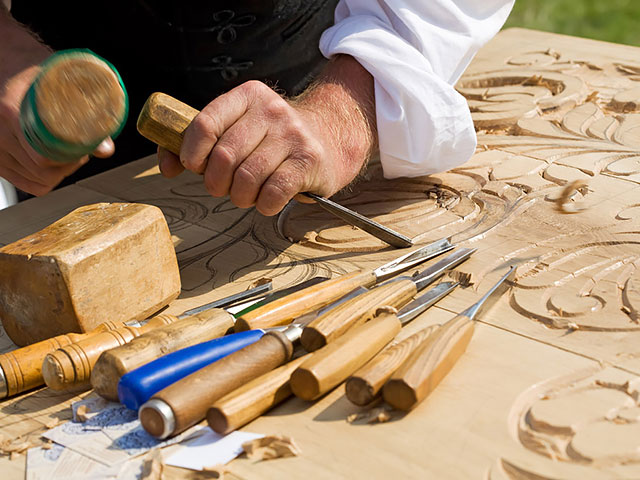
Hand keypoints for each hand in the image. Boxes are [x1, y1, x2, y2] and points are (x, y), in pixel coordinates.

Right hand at [0, 11, 113, 195]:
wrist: (5, 59)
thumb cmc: (34, 69)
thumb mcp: (60, 80)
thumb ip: (86, 111)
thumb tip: (106, 149)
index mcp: (9, 112)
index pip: (42, 157)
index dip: (69, 160)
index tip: (83, 150)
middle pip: (40, 170)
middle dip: (67, 166)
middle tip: (81, 152)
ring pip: (34, 179)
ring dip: (57, 173)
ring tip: (69, 155)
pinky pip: (25, 182)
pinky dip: (43, 180)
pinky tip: (55, 167)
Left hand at [158, 55, 376, 215]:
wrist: (331, 137)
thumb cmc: (274, 139)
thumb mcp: (240, 126)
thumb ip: (201, 141)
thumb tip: (167, 166)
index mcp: (248, 96)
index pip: (205, 124)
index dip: (191, 153)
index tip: (195, 167)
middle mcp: (271, 111)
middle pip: (224, 157)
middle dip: (216, 183)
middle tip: (224, 188)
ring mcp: (293, 135)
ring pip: (247, 179)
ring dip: (240, 197)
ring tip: (247, 195)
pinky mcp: (309, 161)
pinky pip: (273, 193)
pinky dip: (264, 205)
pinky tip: (268, 200)